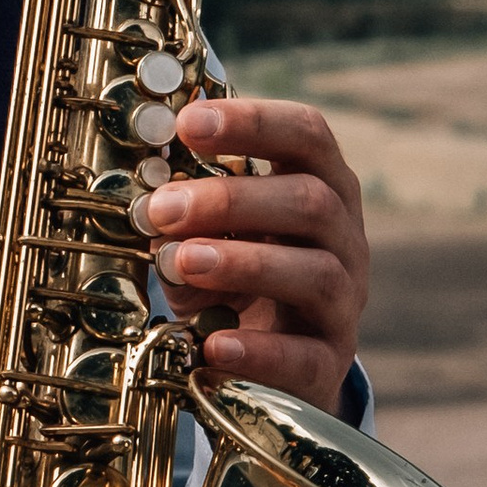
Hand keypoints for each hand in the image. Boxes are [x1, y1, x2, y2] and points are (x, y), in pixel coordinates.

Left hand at [140, 94, 368, 413]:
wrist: (268, 365)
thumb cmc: (230, 279)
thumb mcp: (206, 235)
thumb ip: (182, 209)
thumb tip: (143, 184)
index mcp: (318, 185)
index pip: (307, 135)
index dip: (253, 122)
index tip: (188, 124)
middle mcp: (343, 238)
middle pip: (311, 201)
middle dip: (230, 200)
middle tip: (162, 208)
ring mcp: (343, 301)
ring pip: (314, 272)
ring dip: (243, 263)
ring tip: (181, 263)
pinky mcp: (329, 363)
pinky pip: (305, 356)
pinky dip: (258, 351)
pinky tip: (213, 344)